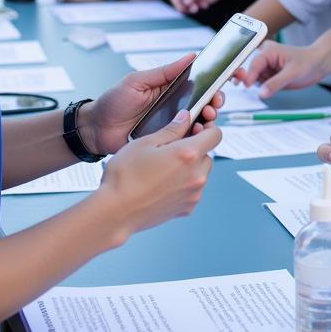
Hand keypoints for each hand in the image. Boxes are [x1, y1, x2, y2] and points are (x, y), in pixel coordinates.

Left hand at [84, 54, 224, 155]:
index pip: (201, 81)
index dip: (220, 77)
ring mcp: (173, 125)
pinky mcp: (168, 142)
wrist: (95, 130)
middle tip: (215, 103)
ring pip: (200, 122)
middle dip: (217, 100)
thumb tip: (191, 56)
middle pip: (206, 101)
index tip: (236, 73)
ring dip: (209, 119)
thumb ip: (164, 72)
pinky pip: (187, 141)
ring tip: (206, 118)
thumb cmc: (113, 102)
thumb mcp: (137, 81)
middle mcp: (176, 106)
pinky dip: (196, 138)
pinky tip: (196, 135)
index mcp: (171, 88)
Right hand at [98, 111, 220, 234]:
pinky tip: (162, 183)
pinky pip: (193, 190)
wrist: (115, 212)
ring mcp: (193, 194)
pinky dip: (184, 184)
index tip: (195, 128)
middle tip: (172, 148)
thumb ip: (171, 129)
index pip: (215, 135)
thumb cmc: (125, 177)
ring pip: (201, 173)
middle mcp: (196, 175)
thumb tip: (185, 118)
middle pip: (207, 154)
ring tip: (163, 168)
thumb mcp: (145, 143)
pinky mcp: (186, 208)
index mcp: (188, 154)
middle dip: (195, 148)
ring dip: (190, 167)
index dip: (207, 128)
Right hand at [169, 0, 227, 13]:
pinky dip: (199, 8)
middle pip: (177, 0)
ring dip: (190, 9)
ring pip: (185, 6)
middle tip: (191, 9)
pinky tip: (206, 4)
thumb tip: (185, 3)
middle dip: (182, 7)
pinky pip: (195, 8)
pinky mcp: (199, 1)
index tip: (181, 5)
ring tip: (197, 8)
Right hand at [236, 41, 320, 96]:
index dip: (249, 76)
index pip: (254, 64)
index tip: (246, 87)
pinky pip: (262, 84)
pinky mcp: (269, 74)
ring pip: (256, 79)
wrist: (318, 64)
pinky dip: (267, 87)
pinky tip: (280, 85)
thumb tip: (261, 93)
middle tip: (261, 87)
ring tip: (280, 83)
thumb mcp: (292, 74)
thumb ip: (275, 83)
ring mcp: (266, 66)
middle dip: (254, 81)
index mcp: (268, 50)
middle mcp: (264, 56)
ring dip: (263, 85)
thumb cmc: (308, 63)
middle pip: (251, 71)